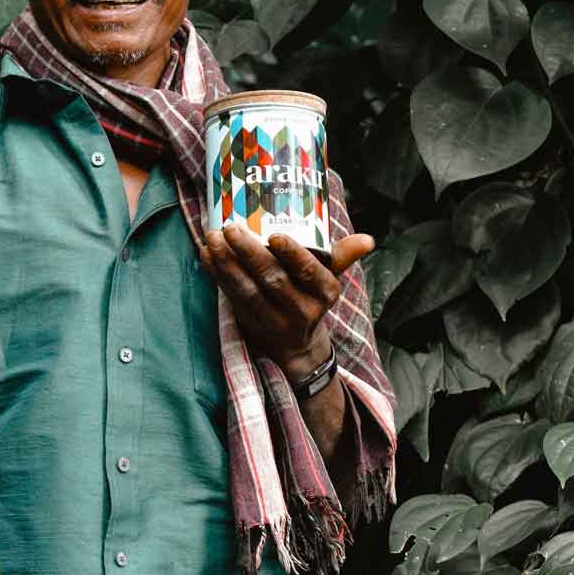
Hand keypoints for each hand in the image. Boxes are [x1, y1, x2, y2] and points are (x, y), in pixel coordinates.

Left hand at [200, 224, 373, 380]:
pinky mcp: (250, 323)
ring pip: (248, 291)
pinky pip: (231, 297)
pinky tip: (205, 254)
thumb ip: (343, 255)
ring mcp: (274, 320)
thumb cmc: (311, 296)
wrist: (297, 346)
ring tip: (212, 239)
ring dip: (227, 264)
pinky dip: (217, 275)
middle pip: (273, 280)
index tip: (275, 235)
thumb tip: (368, 239)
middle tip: (232, 228)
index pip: (310, 273)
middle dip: (250, 253)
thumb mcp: (330, 278)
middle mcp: (302, 311)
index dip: (293, 256)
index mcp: (326, 293)